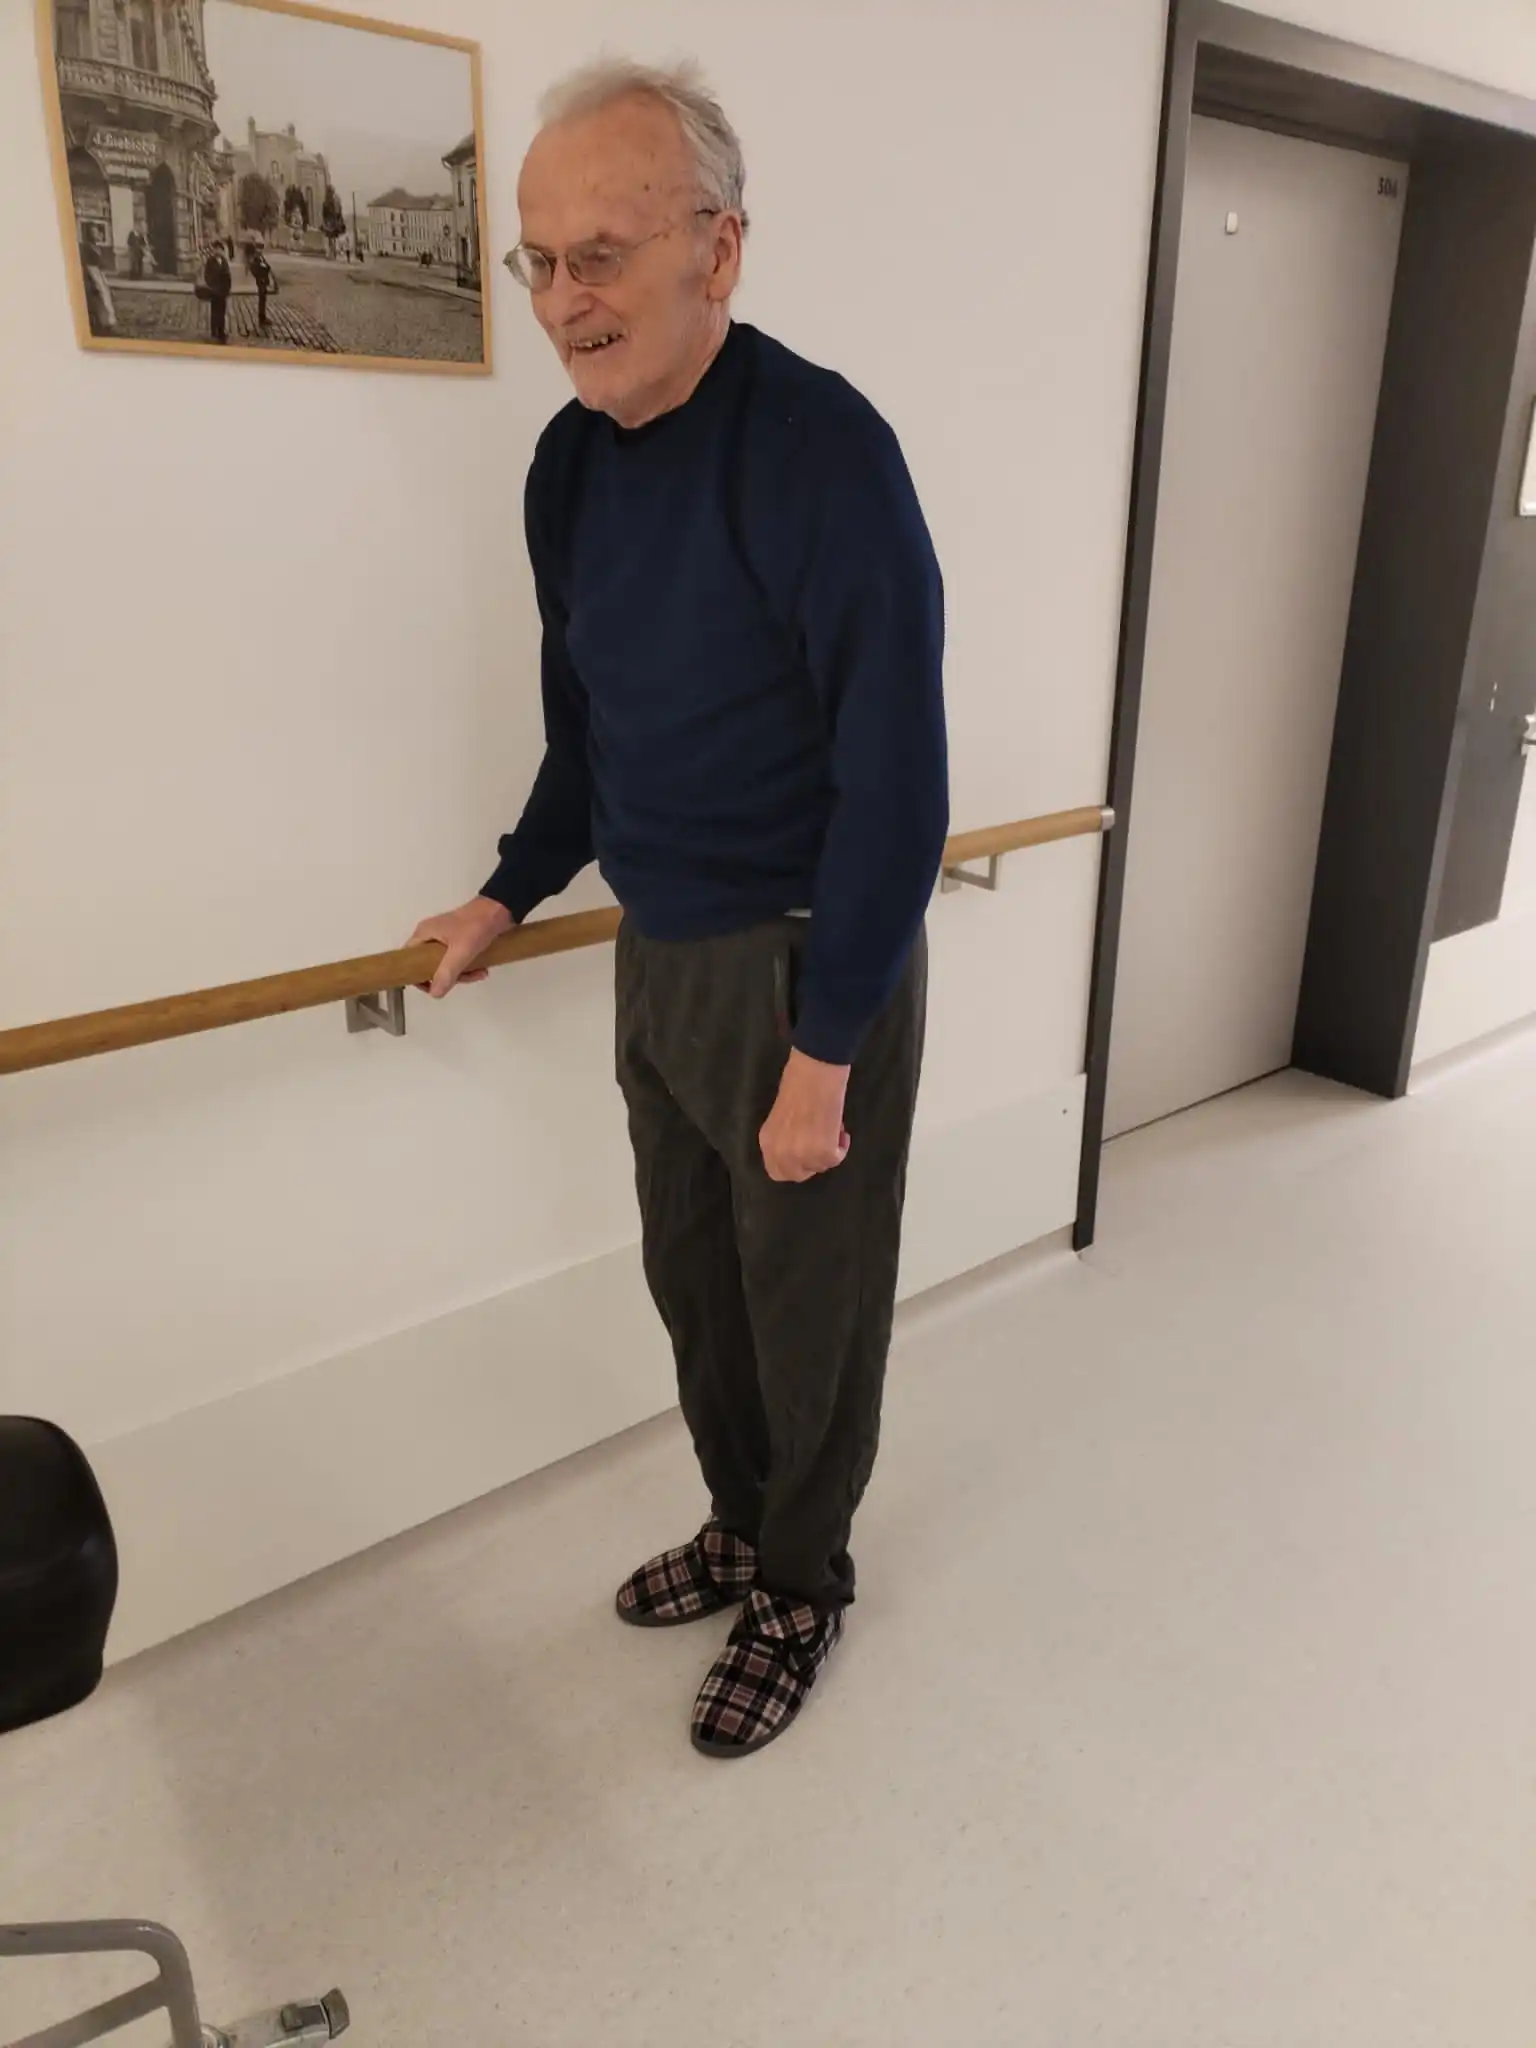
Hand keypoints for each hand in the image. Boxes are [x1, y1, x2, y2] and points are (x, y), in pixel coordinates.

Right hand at [409, 896, 512, 998]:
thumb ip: (446, 973)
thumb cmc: (477, 926)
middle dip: (447, 977)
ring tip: (480, 973)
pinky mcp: (460, 941)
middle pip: (430, 965)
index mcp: (424, 934)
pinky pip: (458, 960)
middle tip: (463, 979)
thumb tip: (435, 993)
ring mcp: (446, 939)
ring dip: (463, 974)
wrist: (501, 909)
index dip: (417, 975)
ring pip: (447, 965)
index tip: (433, 987)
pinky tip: (483, 970)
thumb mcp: (460, 952)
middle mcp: (431, 936)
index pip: (409, 959)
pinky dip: (469, 967)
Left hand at [759, 1049, 851, 1182]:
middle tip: (822, 1145)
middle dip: (812, 1162)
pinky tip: (839, 1127)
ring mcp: (802, 1155)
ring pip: (820, 1166)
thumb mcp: (780, 1118)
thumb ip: (784, 1138)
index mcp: (767, 1142)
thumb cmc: (799, 1084)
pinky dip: (841, 1145)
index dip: (793, 1166)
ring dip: (828, 1149)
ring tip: (830, 1125)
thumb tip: (799, 1149)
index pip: (776, 1171)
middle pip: (798, 1175)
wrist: (815, 1071)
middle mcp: (781, 1153)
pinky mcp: (823, 1152)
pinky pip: (836, 1159)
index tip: (805, 1156)